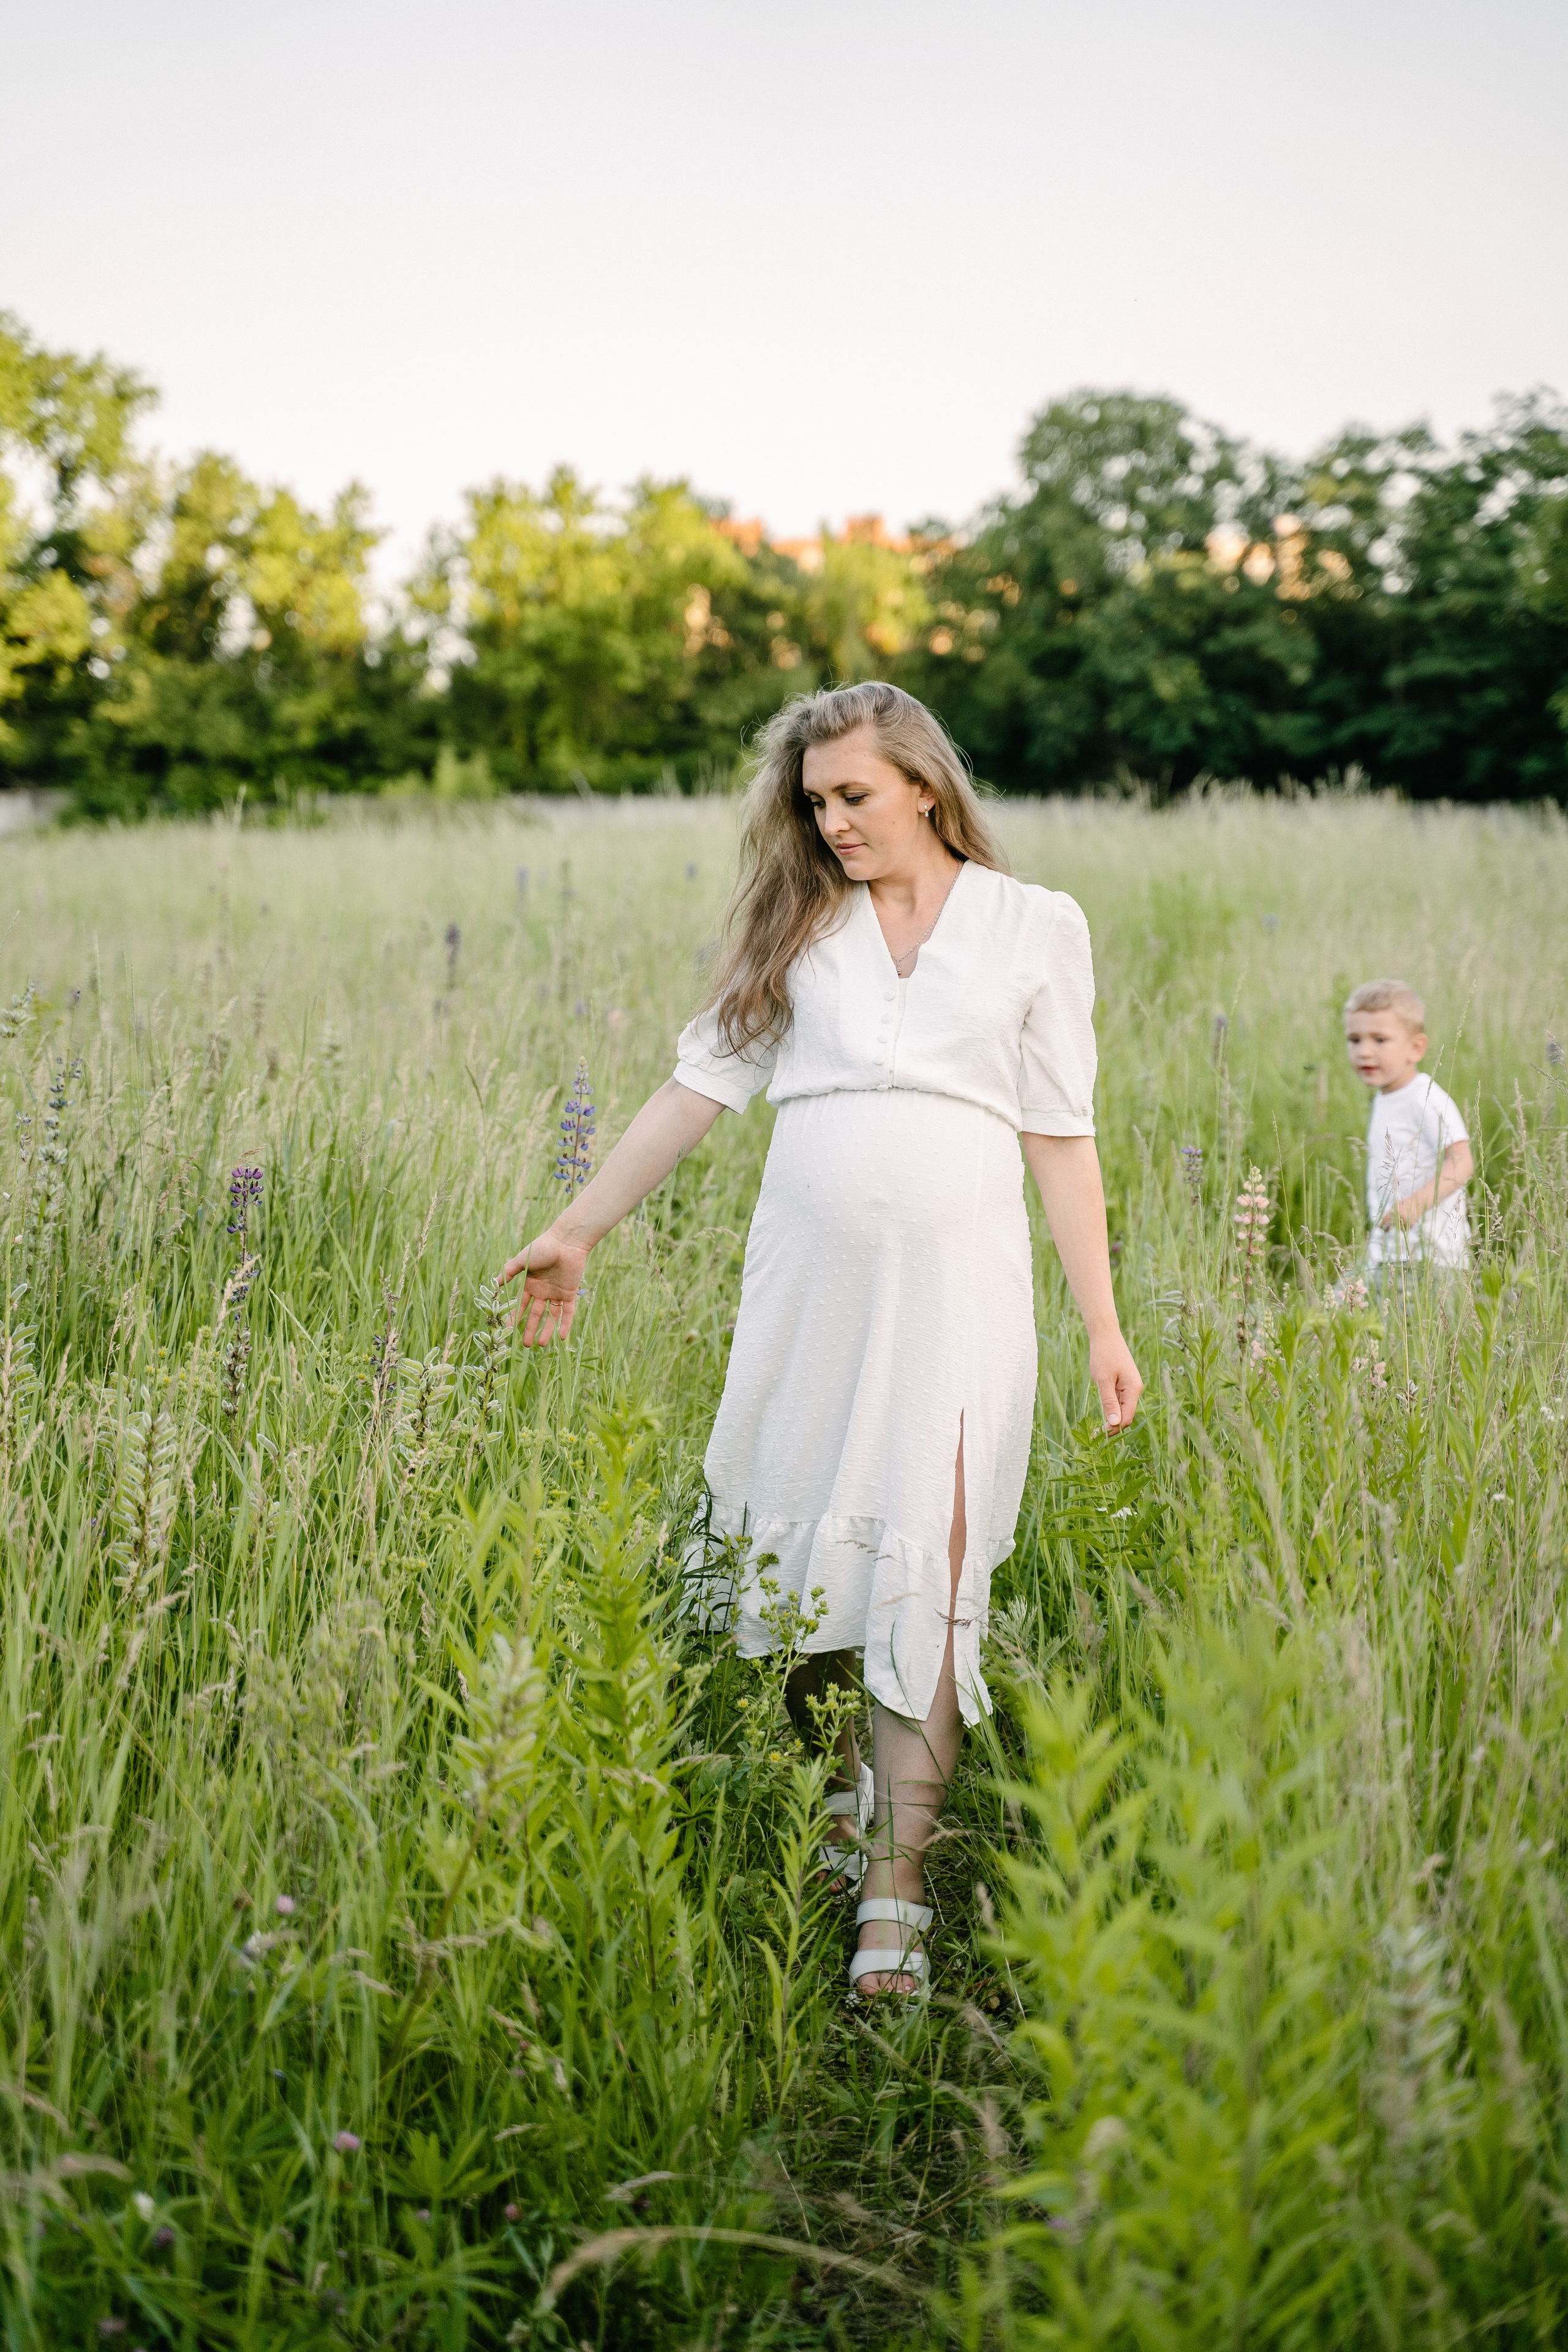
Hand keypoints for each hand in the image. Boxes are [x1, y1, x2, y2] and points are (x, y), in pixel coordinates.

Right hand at [500, 1231, 589, 1345]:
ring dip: (547, 1330)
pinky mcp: (570, 1293)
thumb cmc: (543, 1248)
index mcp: (531, 1284)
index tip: (507, 1331)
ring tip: (541, 1345)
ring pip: (551, 1316)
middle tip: (525, 1345)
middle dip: (530, 1329)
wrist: (565, 1242)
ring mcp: (557, 1293)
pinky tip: (561, 1337)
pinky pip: (568, 1312)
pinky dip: (565, 1324)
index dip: (514, 1318)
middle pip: (535, 1314)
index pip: (520, 1305)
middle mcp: (543, 1291)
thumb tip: (495, 1283)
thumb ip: (509, 1271)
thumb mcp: (522, 1260)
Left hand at [1088, 1330, 1142, 1432]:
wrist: (1105, 1335)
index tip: (1098, 1435)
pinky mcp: (1124, 1383)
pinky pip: (1119, 1400)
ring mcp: (1130, 1386)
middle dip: (1112, 1426)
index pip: (1127, 1417)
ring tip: (1095, 1428)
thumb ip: (1109, 1402)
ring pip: (1122, 1409)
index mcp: (1133, 1389)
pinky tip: (1100, 1411)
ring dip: (1110, 1417)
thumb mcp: (1103, 1380)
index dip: (1114, 1429)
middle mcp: (1134, 1390)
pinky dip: (1110, 1407)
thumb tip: (1115, 1424)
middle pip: (1125, 1415)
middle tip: (1094, 1434)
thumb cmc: (1103, 1355)